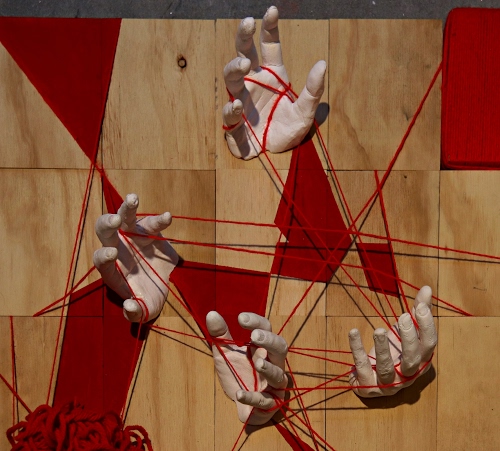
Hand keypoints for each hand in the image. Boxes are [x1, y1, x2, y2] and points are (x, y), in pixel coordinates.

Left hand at [93, 193, 178, 321]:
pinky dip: (159, 219)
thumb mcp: (143, 310)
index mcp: (110, 268)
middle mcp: (117, 247)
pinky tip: (168, 217)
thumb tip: (129, 306)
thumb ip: (135, 312)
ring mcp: (131, 235)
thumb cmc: (147, 297)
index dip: (104, 255)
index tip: (112, 254)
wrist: (162, 284)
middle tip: (115, 220)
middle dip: (107, 223)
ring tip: (133, 198)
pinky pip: (151, 222)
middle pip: (104, 230)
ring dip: (127, 207)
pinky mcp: (148, 230)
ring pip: (124, 216)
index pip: (100, 258)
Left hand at [206, 311, 288, 424]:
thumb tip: (211, 313)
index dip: (256, 322)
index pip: (266, 329)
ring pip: (278, 374)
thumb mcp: (225, 352)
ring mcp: (273, 384)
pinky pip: (265, 401)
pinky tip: (240, 394)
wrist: (241, 403)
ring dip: (269, 368)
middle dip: (270, 341)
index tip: (241, 318)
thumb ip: (220, 334)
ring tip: (257, 363)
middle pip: (280, 348)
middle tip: (255, 335)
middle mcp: (273, 362)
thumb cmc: (238, 373)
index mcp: (262, 347)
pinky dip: (253, 398)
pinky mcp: (269, 404)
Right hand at [223, 6, 325, 159]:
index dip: (269, 28)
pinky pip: (229, 114)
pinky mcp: (235, 124)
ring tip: (243, 64)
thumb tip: (322, 63)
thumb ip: (313, 90)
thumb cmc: (289, 130)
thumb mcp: (307, 111)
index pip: (269, 47)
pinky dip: (231, 109)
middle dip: (243, 37)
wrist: (278, 157)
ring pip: (231, 78)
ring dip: (234, 68)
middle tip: (247, 22)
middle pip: (243, 54)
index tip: (272, 10)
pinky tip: (237, 106)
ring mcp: (241, 101)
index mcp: (272, 76)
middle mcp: (253, 84)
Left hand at [348, 286, 436, 396]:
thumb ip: (416, 312)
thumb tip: (426, 288)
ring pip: (387, 368)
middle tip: (403, 317)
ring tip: (379, 330)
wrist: (371, 379)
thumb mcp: (405, 332)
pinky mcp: (368, 386)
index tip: (419, 307)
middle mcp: (407, 375)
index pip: (429, 345)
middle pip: (413, 359)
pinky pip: (363, 368)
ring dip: (383, 348)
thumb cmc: (393, 353)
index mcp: (420, 360)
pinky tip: (353, 332)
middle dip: (409, 339)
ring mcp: (388, 384)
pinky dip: (357, 350)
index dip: (426, 327)